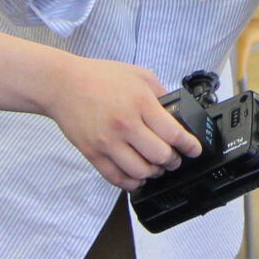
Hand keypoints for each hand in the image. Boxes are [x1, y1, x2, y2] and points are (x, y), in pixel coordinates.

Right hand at [46, 55, 204, 189]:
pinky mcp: (93, 154)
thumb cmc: (100, 77)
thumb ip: (160, 94)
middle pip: (160, 156)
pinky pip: (116, 178)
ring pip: (140, 172)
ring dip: (153, 173)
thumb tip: (175, 114)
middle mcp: (126, 125)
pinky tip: (137, 177)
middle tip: (174, 159)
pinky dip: (131, 183)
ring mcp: (108, 142)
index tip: (194, 150)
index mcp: (141, 103)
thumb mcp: (139, 75)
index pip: (174, 134)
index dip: (189, 146)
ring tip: (155, 168)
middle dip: (173, 161)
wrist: (63, 84)